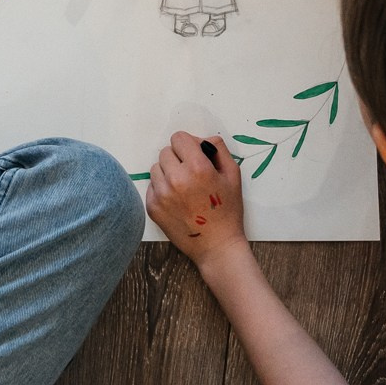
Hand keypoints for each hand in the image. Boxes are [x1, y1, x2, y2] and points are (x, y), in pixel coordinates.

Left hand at [147, 131, 249, 268]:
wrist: (217, 246)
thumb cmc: (228, 211)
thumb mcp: (233, 175)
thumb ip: (218, 149)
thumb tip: (201, 140)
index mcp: (197, 168)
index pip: (178, 138)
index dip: (188, 145)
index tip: (195, 156)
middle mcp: (176, 179)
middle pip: (165, 152)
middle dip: (178, 159)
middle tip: (191, 174)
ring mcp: (161, 194)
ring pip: (156, 168)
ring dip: (168, 173)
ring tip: (184, 188)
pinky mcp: (152, 207)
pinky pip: (152, 186)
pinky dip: (162, 189)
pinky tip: (177, 201)